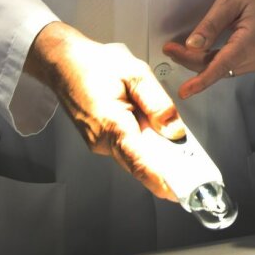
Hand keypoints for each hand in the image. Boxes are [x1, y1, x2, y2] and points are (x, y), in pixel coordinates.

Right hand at [25, 21, 186, 200]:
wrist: (63, 62)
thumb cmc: (95, 64)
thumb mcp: (135, 73)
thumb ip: (157, 103)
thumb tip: (174, 130)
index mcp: (111, 123)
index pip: (139, 161)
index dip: (160, 179)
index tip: (178, 191)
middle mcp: (102, 140)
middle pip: (139, 163)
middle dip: (166, 168)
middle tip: (191, 171)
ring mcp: (98, 142)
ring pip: (133, 156)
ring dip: (156, 155)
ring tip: (178, 149)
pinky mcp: (99, 139)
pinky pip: (126, 148)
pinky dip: (143, 146)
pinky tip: (156, 136)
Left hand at [163, 0, 254, 100]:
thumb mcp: (229, 1)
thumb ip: (210, 25)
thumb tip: (192, 45)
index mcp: (252, 40)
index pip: (222, 65)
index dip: (201, 80)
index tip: (183, 91)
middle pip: (217, 68)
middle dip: (191, 61)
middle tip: (169, 48)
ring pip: (222, 69)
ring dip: (199, 62)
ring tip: (178, 50)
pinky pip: (229, 66)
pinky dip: (212, 62)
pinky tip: (199, 53)